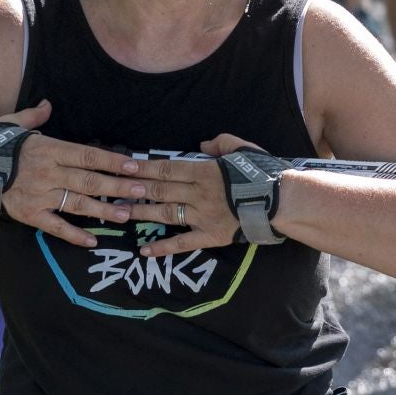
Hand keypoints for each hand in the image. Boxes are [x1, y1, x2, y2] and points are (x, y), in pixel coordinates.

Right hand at [0, 101, 152, 246]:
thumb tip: (47, 104)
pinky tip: (92, 241)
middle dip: (117, 187)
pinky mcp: (31, 214)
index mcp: (49, 149)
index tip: (134, 166)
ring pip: (78, 204)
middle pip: (89, 181)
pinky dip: (74, 235)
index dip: (112, 161)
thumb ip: (34, 116)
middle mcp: (48, 173)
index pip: (87, 155)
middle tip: (141, 192)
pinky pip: (56, 226)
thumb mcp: (12, 123)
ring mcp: (40, 195)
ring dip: (104, 210)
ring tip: (126, 215)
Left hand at [120, 133, 266, 258]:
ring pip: (165, 214)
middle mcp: (199, 194)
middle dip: (134, 188)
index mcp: (205, 171)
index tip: (124, 166)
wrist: (283, 202)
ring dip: (141, 213)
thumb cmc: (264, 173)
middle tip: (112, 188)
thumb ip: (221, 143)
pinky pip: (182, 243)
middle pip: (160, 190)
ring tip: (121, 213)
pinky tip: (144, 251)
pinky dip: (163, 248)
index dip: (144, 167)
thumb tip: (202, 144)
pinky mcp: (210, 236)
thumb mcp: (243, 149)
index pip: (166, 168)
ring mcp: (203, 216)